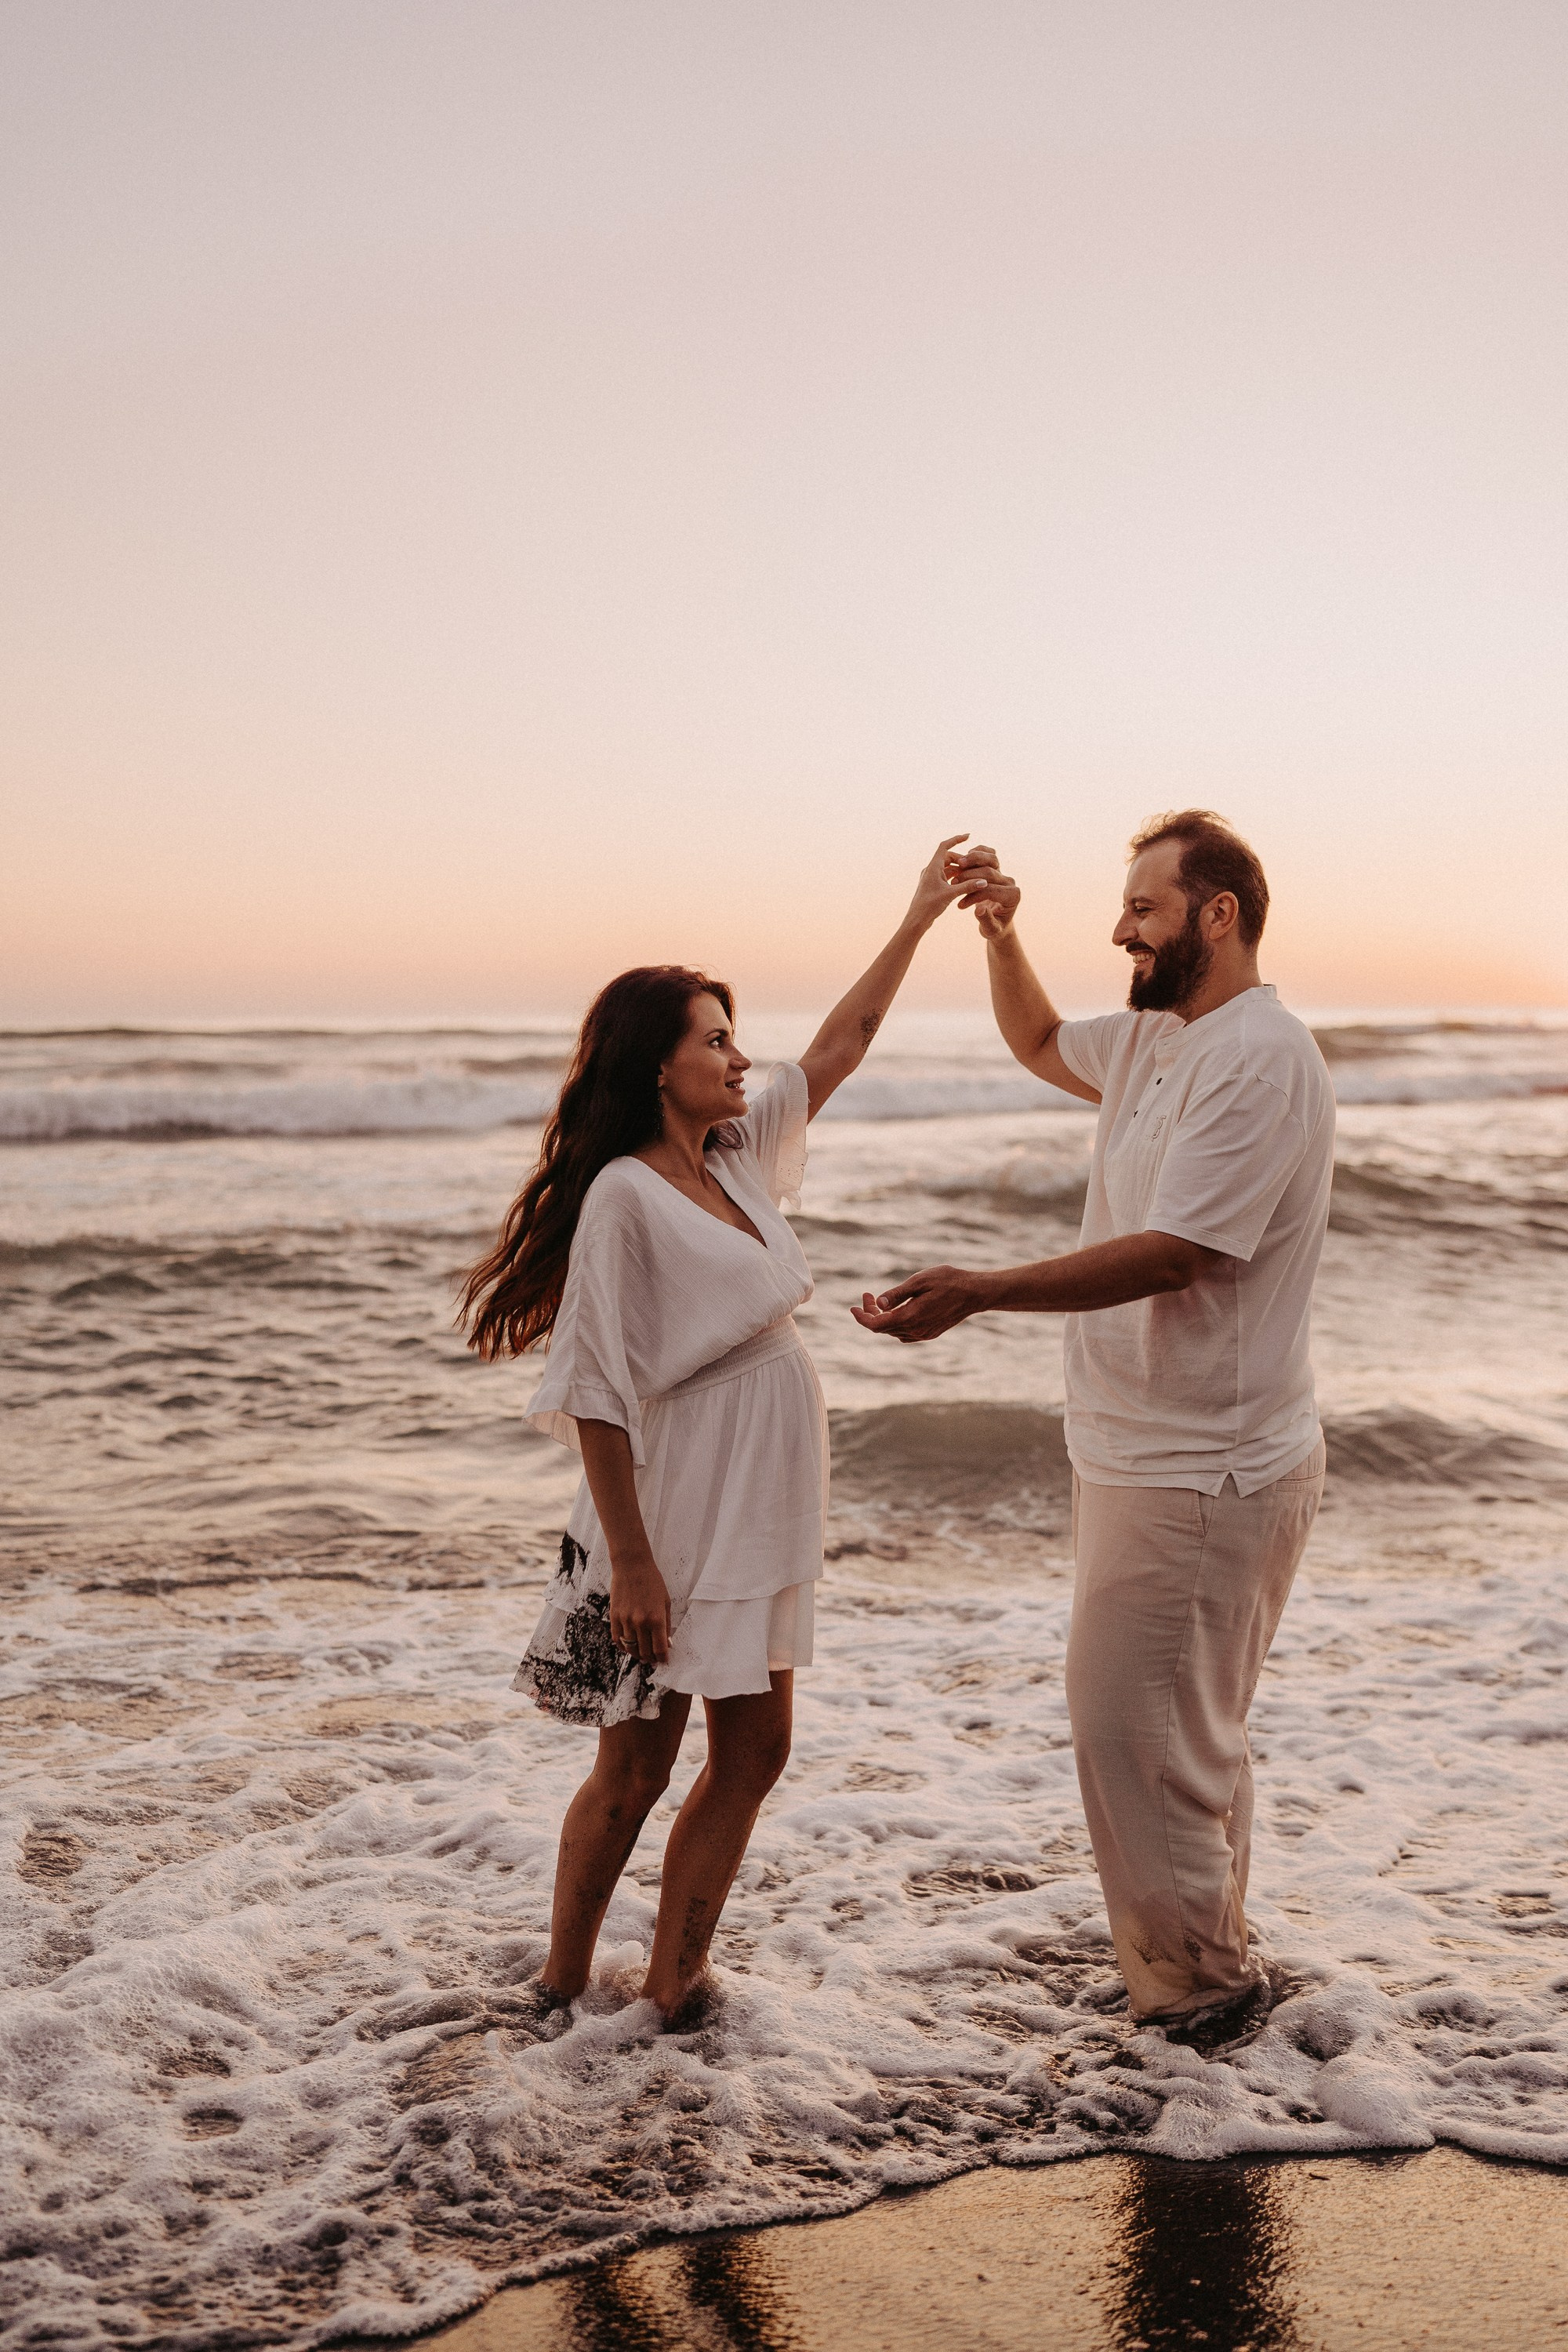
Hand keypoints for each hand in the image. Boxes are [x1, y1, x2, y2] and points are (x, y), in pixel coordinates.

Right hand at [609, 1552, 671, 1664]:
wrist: (631, 1566)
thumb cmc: (652, 1581)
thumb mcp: (665, 1601)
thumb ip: (666, 1623)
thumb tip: (667, 1642)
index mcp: (656, 1618)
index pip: (659, 1648)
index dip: (662, 1658)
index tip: (664, 1661)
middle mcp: (640, 1622)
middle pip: (645, 1651)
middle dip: (651, 1658)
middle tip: (653, 1660)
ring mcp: (626, 1620)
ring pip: (631, 1648)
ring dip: (637, 1654)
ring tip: (642, 1655)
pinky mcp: (614, 1617)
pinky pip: (617, 1639)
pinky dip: (623, 1646)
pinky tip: (629, 1647)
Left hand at [850, 1266, 986, 1343]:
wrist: (975, 1293)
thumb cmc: (949, 1281)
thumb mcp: (920, 1281)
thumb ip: (897, 1294)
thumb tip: (878, 1304)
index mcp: (911, 1317)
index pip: (876, 1325)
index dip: (861, 1318)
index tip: (853, 1307)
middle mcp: (916, 1330)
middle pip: (883, 1328)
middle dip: (870, 1313)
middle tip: (867, 1295)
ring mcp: (923, 1334)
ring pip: (893, 1331)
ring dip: (882, 1319)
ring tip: (878, 1301)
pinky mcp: (930, 1334)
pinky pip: (905, 1333)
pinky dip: (894, 1324)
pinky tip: (895, 1311)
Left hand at [905, 833, 974, 931]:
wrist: (916, 920)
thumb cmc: (929, 906)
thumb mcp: (950, 895)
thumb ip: (968, 886)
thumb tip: (984, 881)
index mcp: (933, 867)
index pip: (944, 846)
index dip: (956, 839)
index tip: (968, 836)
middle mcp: (930, 870)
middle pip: (948, 857)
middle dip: (961, 859)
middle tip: (974, 865)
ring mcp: (931, 878)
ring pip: (947, 867)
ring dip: (958, 869)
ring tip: (971, 874)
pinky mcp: (932, 886)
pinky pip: (945, 876)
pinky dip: (954, 877)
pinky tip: (963, 883)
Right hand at [945, 842, 1019, 939]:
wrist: (997, 921)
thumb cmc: (994, 928)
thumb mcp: (990, 930)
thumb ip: (986, 920)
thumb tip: (979, 909)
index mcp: (1012, 896)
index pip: (991, 890)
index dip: (974, 895)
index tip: (960, 904)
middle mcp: (1010, 882)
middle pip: (990, 872)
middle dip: (970, 876)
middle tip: (954, 882)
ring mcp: (1004, 873)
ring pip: (991, 858)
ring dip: (973, 859)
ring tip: (958, 864)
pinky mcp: (997, 868)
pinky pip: (989, 853)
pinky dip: (977, 851)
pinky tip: (964, 858)